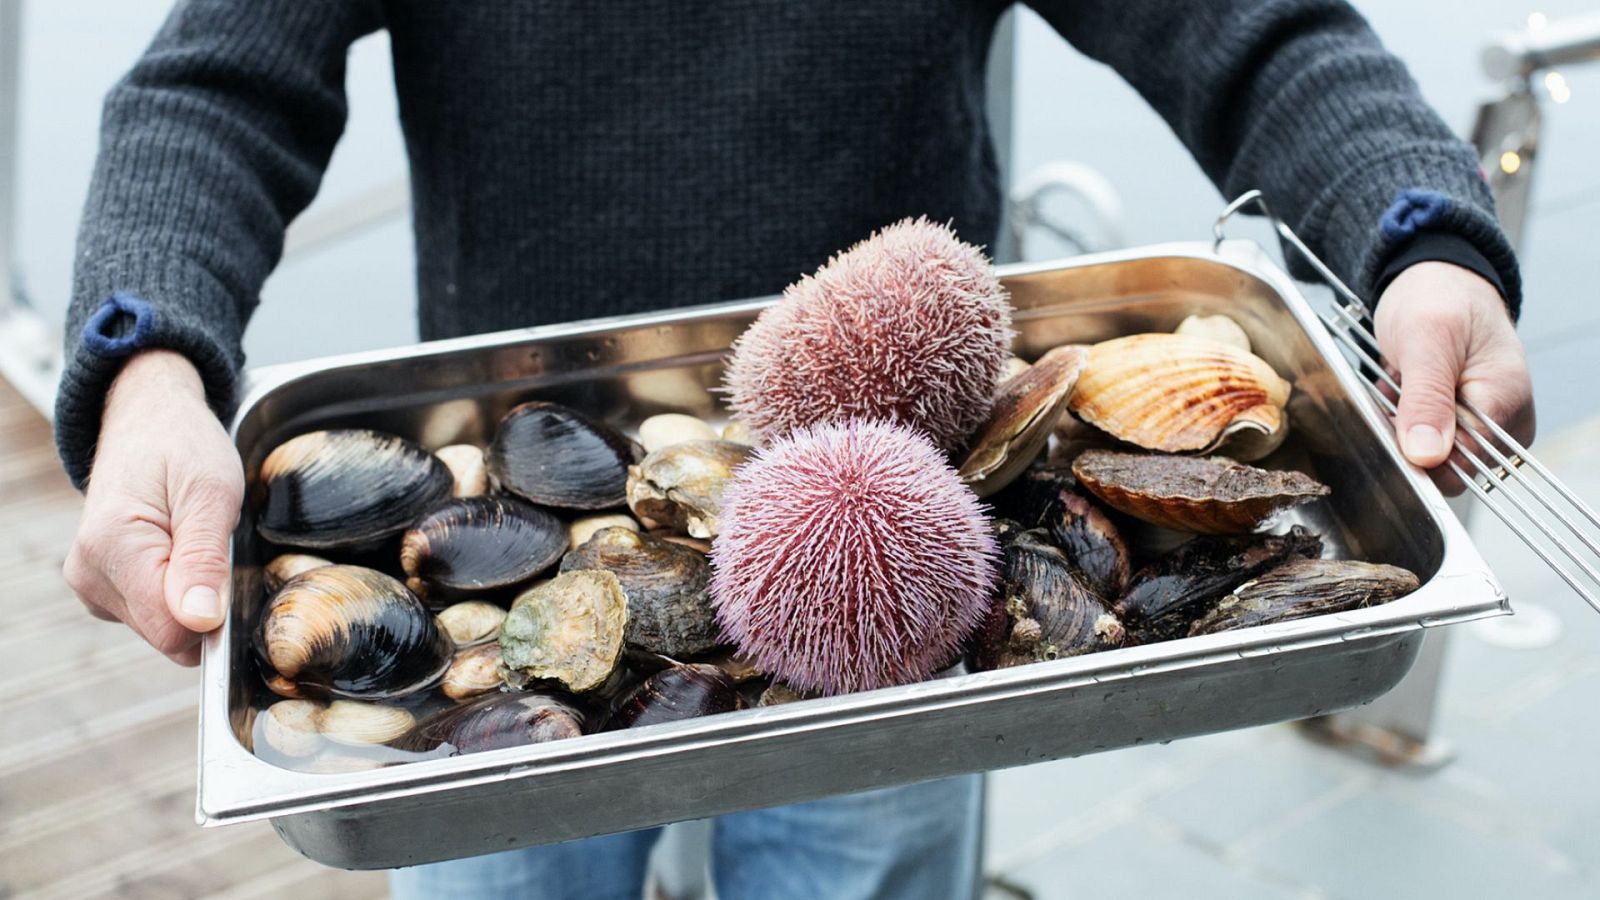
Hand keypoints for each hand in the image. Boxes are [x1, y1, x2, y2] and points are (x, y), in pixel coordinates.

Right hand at [63, 350, 243, 664]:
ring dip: (192, 592)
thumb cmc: (182, 446)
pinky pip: (155, 613)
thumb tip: (200, 622)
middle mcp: (90, 573)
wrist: (148, 419)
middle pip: (168, 633)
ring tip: (194, 540)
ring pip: (163, 627)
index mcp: (111, 548)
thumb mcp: (211, 493)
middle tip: (212, 544)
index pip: (173, 629)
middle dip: (204, 600)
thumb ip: (204, 560)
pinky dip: (178, 590)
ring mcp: (92, 583)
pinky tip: (180, 550)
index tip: (231, 573)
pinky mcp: (104, 586)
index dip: (215, 614)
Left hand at [1374, 261, 1534, 495]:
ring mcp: (1484, 422)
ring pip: (1427, 453)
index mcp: (1505, 401)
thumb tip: (1426, 455)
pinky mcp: (1462, 421)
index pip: (1463, 463)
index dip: (1419, 453)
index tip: (1391, 419)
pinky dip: (1401, 417)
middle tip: (1395, 389)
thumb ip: (1426, 398)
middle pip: (1444, 464)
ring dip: (1400, 422)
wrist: (1437, 280)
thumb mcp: (1425, 341)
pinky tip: (1400, 388)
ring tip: (1400, 381)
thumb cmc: (1439, 298)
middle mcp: (1504, 420)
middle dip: (1406, 433)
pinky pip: (1422, 438)